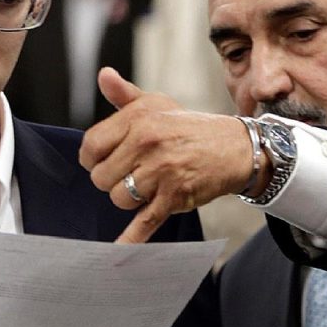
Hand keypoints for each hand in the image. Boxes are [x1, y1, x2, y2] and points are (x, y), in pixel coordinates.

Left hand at [79, 67, 254, 243]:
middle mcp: (147, 143)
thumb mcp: (158, 104)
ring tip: (148, 186)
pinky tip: (119, 251)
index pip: (91, 147)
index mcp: (138, 119)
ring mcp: (161, 171)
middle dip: (112, 180)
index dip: (93, 159)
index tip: (105, 161)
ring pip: (120, 198)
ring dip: (130, 198)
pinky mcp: (175, 196)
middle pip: (102, 177)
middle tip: (131, 174)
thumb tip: (103, 75)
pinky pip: (145, 221)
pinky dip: (132, 239)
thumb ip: (126, 95)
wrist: (235, 147)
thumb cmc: (189, 127)